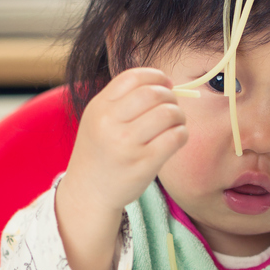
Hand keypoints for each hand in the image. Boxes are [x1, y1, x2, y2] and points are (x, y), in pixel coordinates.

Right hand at [55, 68, 187, 269]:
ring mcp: (127, 145)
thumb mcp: (98, 118)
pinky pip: (175, 138)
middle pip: (154, 93)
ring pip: (168, 114)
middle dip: (171, 96)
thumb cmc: (100, 151)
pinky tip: (176, 138)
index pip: (133, 77)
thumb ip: (123, 99)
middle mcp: (110, 124)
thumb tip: (165, 83)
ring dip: (179, 115)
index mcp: (99, 107)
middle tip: (172, 106)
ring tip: (175, 123)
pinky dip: (182, 133)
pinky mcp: (144, 164)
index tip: (165, 84)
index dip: (157, 76)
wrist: (88, 192)